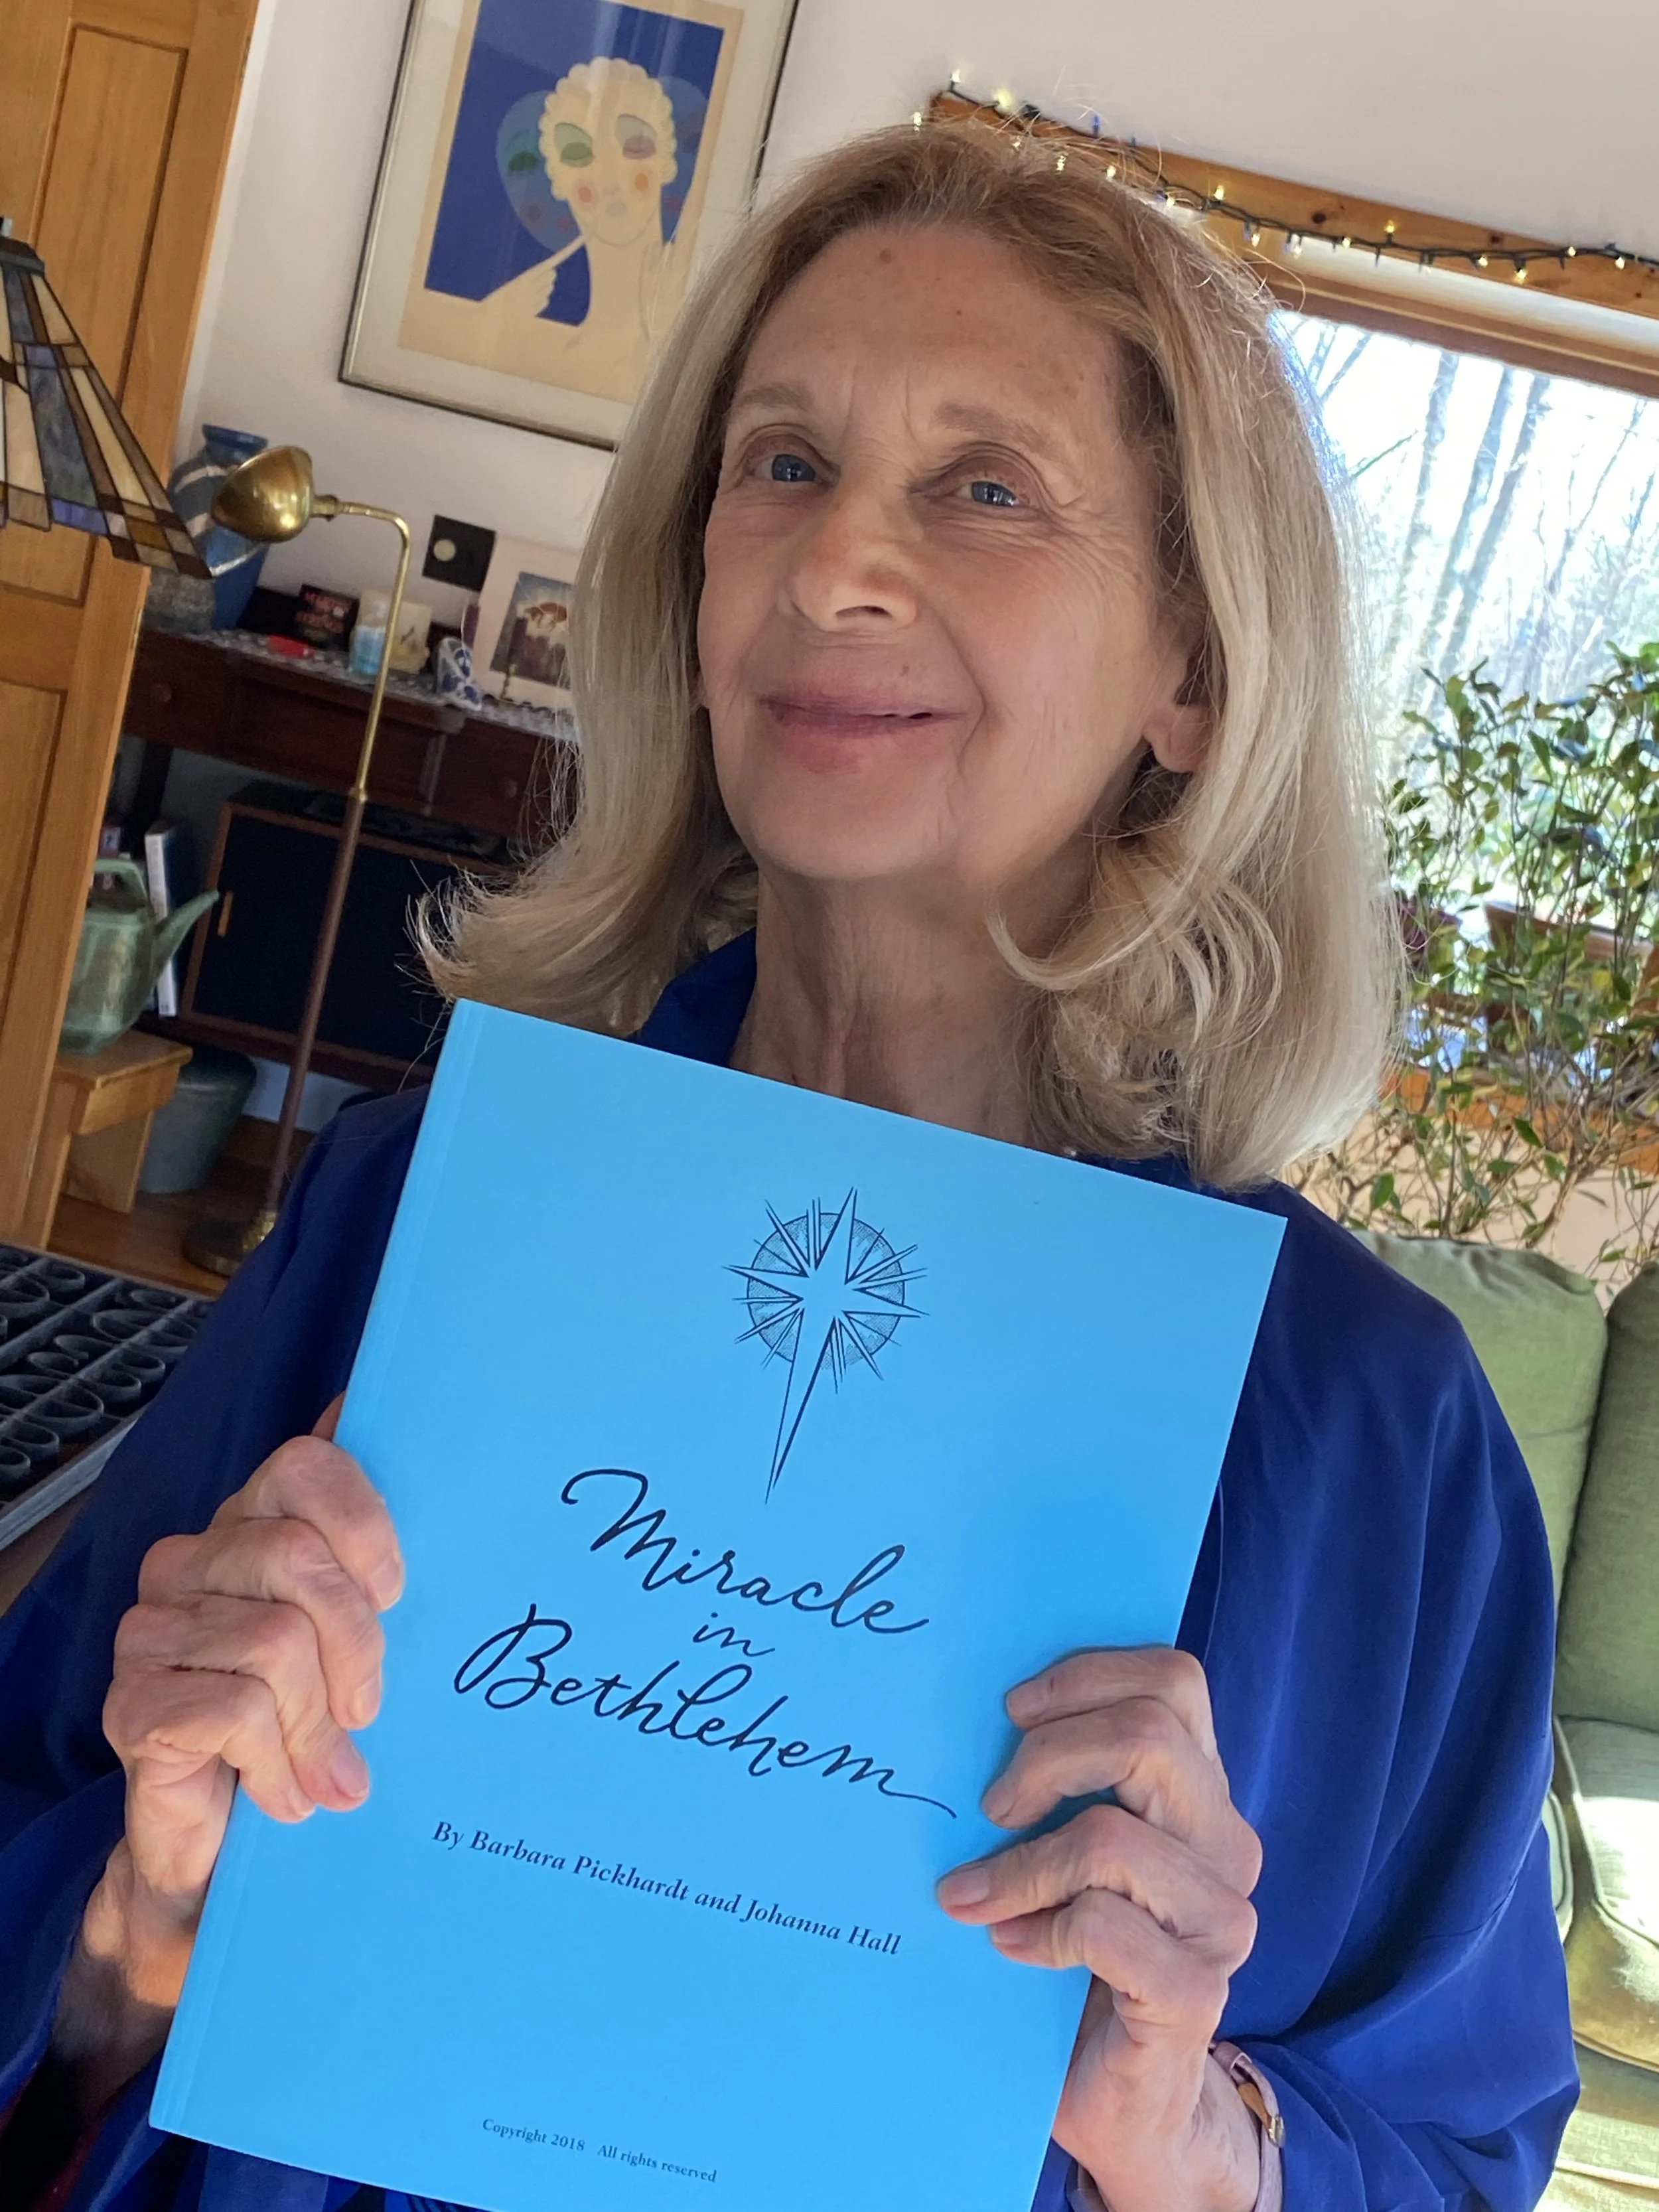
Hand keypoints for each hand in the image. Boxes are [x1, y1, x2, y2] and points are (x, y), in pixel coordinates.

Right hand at [54, 1400, 401, 2113]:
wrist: (223, 1854)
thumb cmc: (305, 1729)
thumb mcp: (358, 1640)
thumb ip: (379, 1561)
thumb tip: (416, 1435)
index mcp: (249, 1526)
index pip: (305, 1465)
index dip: (364, 1525)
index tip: (396, 1593)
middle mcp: (189, 1563)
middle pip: (297, 1556)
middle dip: (356, 1644)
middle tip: (367, 1710)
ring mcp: (151, 1631)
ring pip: (274, 1642)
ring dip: (316, 1725)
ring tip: (326, 1769)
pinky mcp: (131, 1705)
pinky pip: (235, 1710)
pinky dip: (277, 1763)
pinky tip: (283, 1793)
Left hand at [937, 1649, 1262, 2211]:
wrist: (1126, 2096)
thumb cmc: (1081, 1953)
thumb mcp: (1075, 1846)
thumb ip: (1065, 1779)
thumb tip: (981, 1706)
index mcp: (1203, 1792)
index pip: (1174, 1680)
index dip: (1086, 1675)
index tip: (1011, 1708)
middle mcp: (1228, 1846)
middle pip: (1148, 1734)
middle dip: (1046, 1755)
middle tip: (991, 1806)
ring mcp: (1221, 1921)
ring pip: (1111, 1837)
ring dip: (1020, 1864)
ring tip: (971, 1893)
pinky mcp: (1196, 1993)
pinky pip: (1102, 1926)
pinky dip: (1037, 1930)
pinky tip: (1009, 1946)